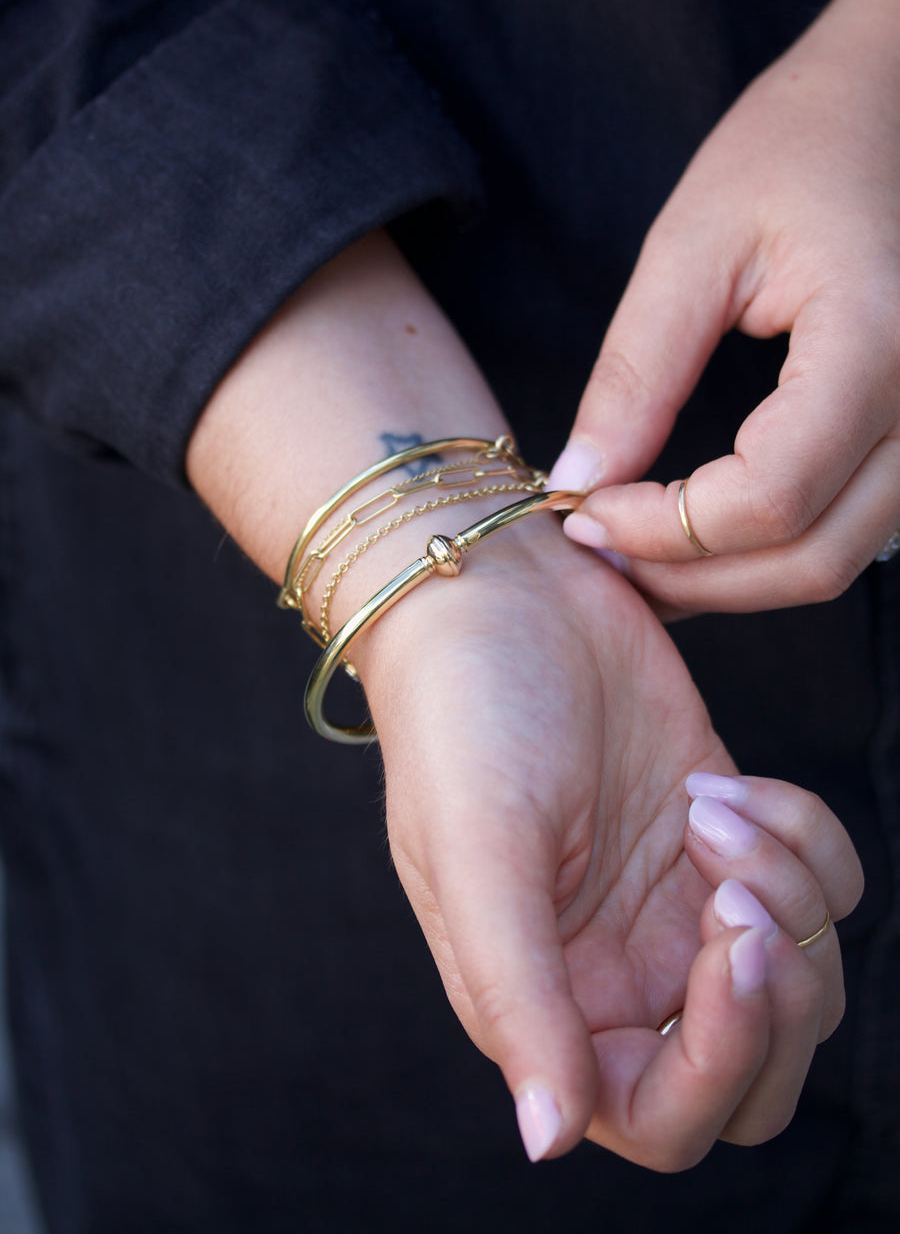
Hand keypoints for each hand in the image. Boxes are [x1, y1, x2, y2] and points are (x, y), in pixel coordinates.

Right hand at [355, 523, 862, 1168]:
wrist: (498, 590)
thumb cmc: (461, 718)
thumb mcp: (475, 853)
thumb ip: (514, 997)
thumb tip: (547, 1142)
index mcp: (548, 1000)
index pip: (664, 1117)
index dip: (718, 1064)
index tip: (728, 948)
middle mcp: (619, 968)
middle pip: (758, 1073)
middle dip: (777, 994)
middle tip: (732, 884)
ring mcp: (680, 901)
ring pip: (804, 976)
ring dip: (789, 895)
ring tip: (712, 806)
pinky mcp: (728, 834)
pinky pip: (825, 882)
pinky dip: (804, 835)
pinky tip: (723, 782)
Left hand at [549, 0, 899, 614]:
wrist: (896, 99)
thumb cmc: (799, 142)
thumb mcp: (694, 243)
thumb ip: (637, 372)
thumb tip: (580, 484)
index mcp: (880, 341)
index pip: (770, 499)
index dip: (664, 531)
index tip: (584, 515)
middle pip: (810, 560)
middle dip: (691, 577)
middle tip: (601, 551)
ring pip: (837, 561)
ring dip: (730, 578)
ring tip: (639, 546)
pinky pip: (855, 531)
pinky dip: (773, 551)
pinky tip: (703, 532)